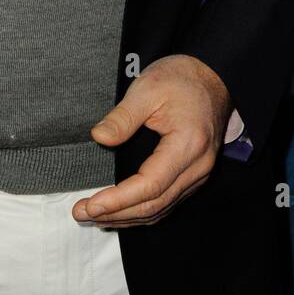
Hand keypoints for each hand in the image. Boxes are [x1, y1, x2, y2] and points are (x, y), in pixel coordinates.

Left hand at [72, 54, 232, 226]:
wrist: (211, 77)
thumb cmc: (181, 78)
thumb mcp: (147, 88)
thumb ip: (123, 116)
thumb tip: (99, 138)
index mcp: (188, 144)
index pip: (150, 185)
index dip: (119, 199)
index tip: (91, 205)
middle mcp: (198, 166)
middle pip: (155, 204)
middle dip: (116, 214)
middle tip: (81, 213)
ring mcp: (198, 174)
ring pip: (161, 209)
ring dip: (127, 217)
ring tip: (93, 216)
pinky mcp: (194, 175)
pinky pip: (167, 201)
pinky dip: (142, 210)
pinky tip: (120, 210)